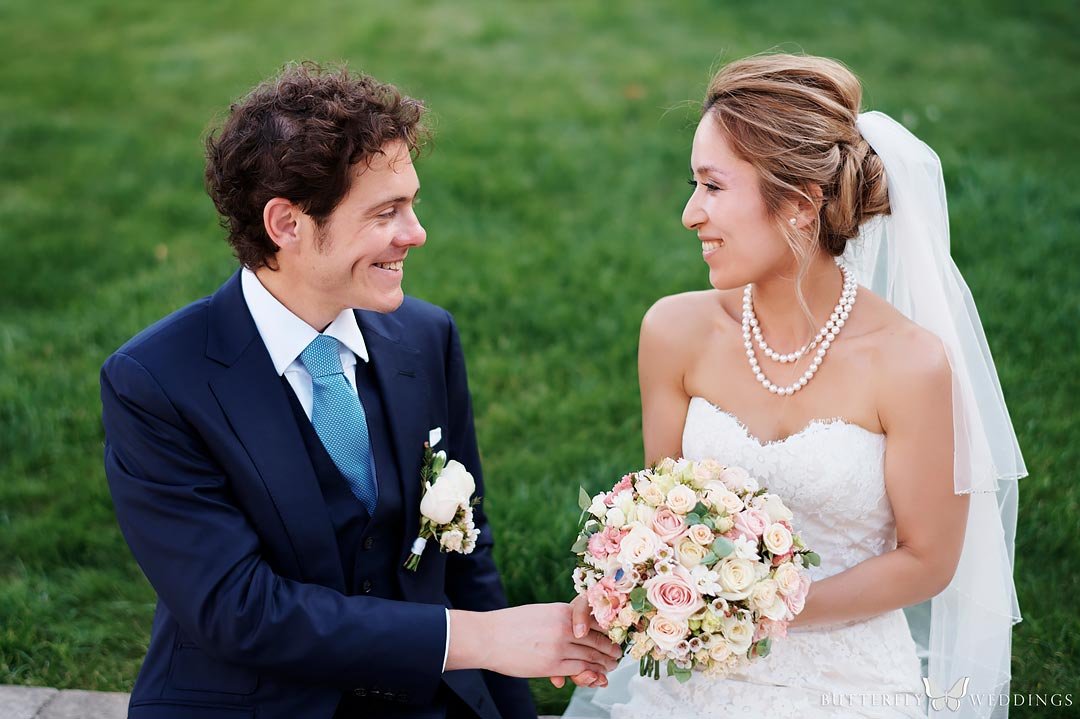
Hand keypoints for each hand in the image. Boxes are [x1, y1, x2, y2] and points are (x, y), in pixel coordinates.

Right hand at [445, 603, 620, 678]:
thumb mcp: (540, 615)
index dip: (607, 629)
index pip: (595, 620)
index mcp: (562, 611)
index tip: (613, 635)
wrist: (488, 637)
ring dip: (604, 663)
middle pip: (597, 639)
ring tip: (611, 666)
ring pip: (591, 656)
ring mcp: (559, 646)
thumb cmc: (510, 626)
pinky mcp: (552, 665)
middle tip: (617, 654)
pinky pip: (580, 669)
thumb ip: (559, 623)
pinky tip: (596, 675)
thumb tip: (575, 633)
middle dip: (610, 649)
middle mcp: (564, 627)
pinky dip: (591, 673)